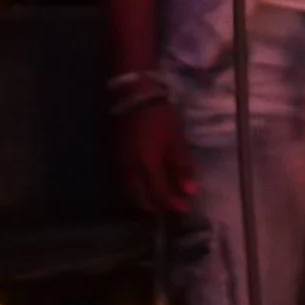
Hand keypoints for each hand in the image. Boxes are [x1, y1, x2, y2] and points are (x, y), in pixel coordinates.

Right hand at [115, 99, 196, 214]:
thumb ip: (183, 166)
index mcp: (147, 165)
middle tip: (170, 207)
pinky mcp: (115, 159)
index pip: (159, 194)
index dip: (172, 203)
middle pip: (140, 199)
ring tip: (158, 200)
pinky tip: (144, 187)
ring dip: (143, 200)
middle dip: (156, 206)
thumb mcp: (177, 139)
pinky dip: (135, 190)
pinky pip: (123, 183)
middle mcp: (130, 170)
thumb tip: (190, 191)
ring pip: (129, 193)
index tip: (184, 208)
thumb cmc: (161, 116)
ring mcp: (119, 165)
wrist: (136, 96)